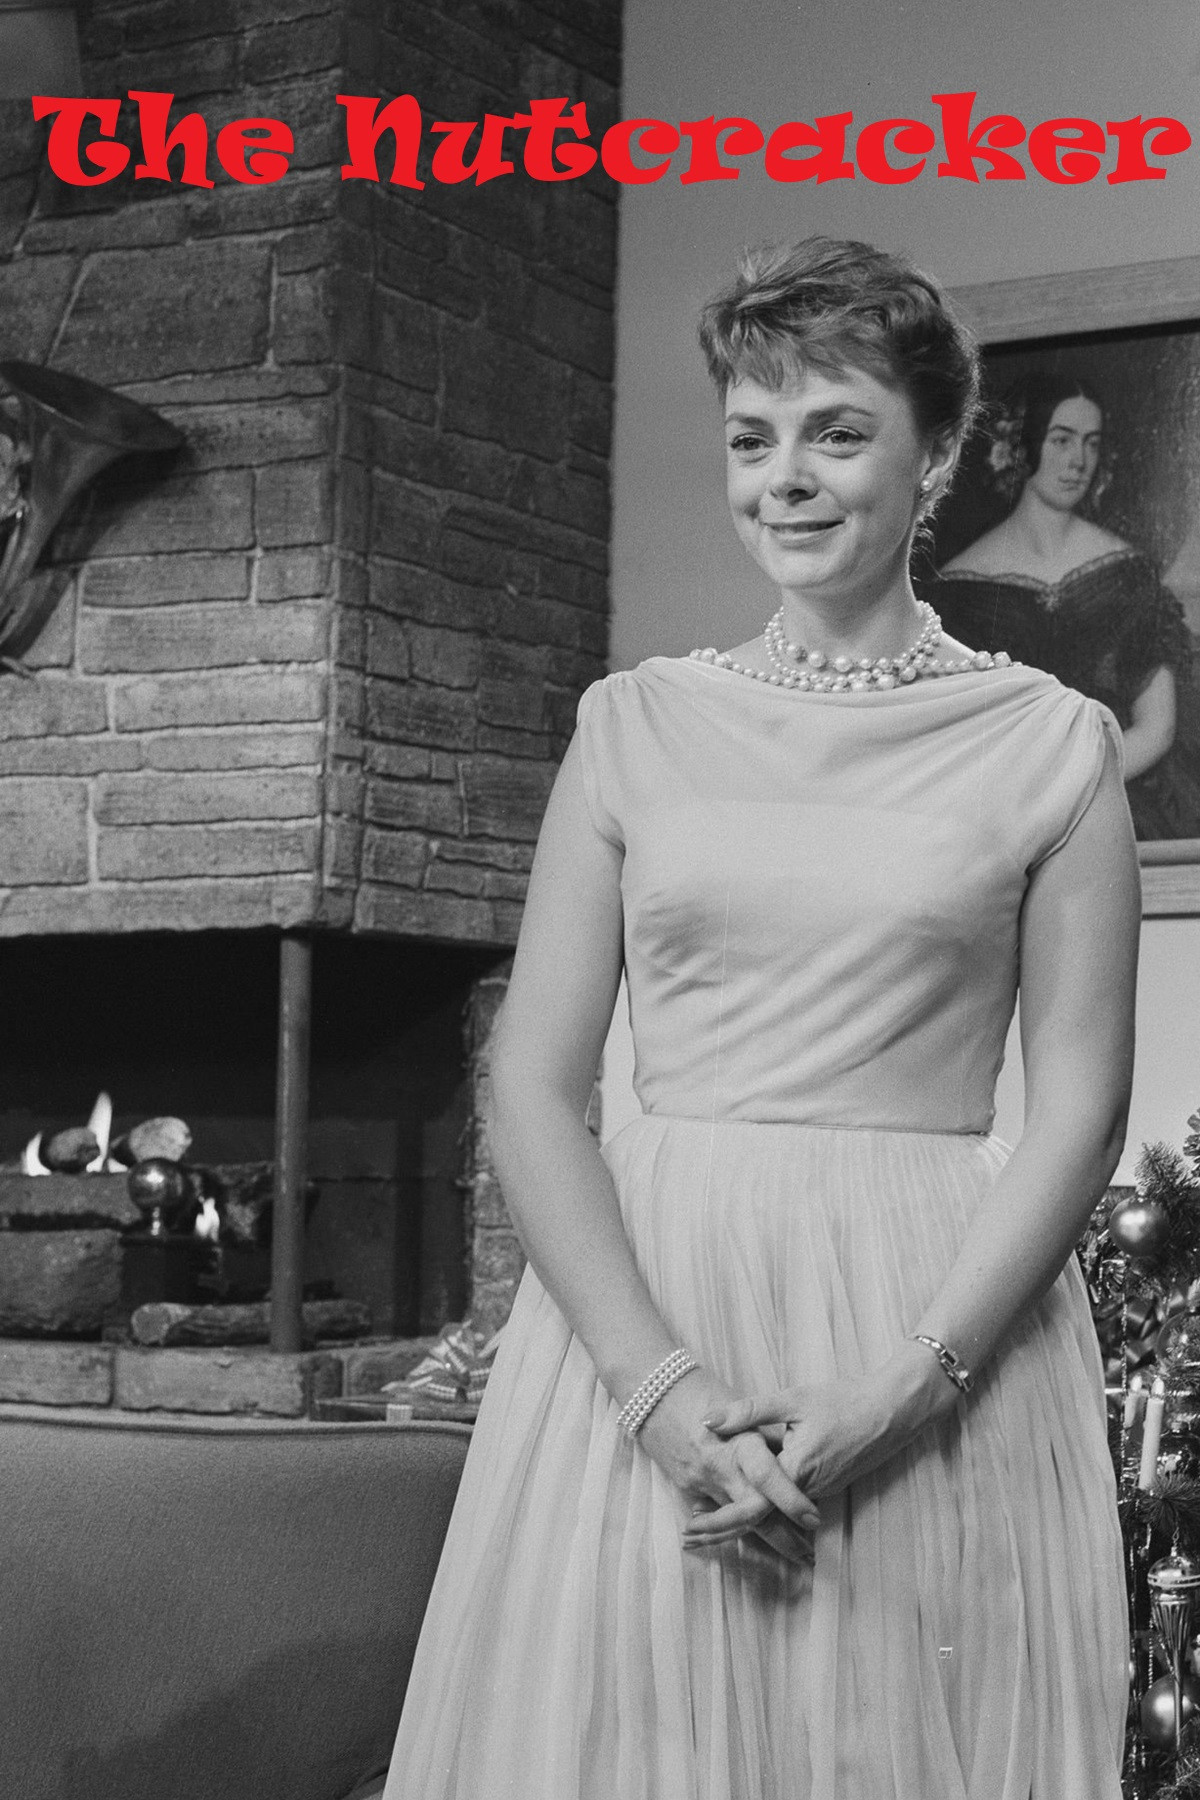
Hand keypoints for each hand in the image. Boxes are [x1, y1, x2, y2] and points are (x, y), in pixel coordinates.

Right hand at [634, 1367, 821, 1564]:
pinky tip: (753, 1539)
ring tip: (793, 1554)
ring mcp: (700, 1482)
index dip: (792, 1502)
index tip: (813, 1519)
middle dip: (784, 1540)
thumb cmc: (702, 1389)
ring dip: (764, 1540)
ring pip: (736, 1522)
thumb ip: (767, 1434)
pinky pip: (714, 1515)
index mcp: (739, 1441)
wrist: (652, 1390)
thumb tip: (797, 1454)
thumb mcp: (744, 1406)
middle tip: (809, 1557)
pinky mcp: (686, 1488)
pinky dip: (733, 1528)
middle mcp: (720, 1468)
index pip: (768, 1479)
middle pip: (755, 1515)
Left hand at [686, 1350, 951, 1548]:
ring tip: (703, 1523)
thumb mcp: (791, 1399)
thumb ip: (748, 1412)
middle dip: (722, 1530)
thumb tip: (708, 1421)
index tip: (691, 1529)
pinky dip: (764, 1506)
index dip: (719, 1522)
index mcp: (794, 1471)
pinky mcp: (826, 1486)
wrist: (892, 1410)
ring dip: (741, 1519)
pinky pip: (789, 1504)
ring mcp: (819, 1492)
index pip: (751, 1508)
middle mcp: (807, 1492)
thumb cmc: (843, 1400)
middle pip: (758, 1520)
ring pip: (774, 1513)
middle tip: (687, 1536)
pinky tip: (741, 1497)